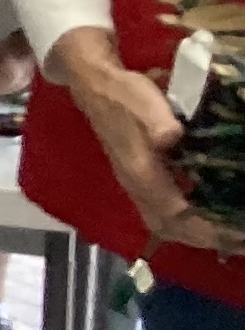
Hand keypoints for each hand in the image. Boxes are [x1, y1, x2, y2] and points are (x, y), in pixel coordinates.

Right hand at [60, 32, 244, 252]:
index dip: (206, 228)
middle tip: (238, 239)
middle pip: (170, 228)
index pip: (176, 215)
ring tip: (225, 233)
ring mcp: (137, 186)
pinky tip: (205, 213)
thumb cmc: (127, 98)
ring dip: (195, 233)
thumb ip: (160, 123)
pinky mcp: (140, 180)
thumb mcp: (147, 104)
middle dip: (204, 238)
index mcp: (142, 175)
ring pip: (165, 224)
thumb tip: (173, 138)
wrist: (98, 90)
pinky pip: (163, 213)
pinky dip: (186, 221)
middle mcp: (138, 188)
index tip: (235, 232)